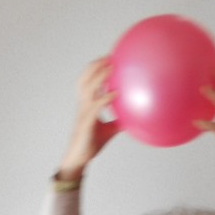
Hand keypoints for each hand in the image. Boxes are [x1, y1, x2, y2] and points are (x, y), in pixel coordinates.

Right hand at [57, 58, 119, 180]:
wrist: (79, 158)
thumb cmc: (92, 144)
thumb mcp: (109, 131)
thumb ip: (118, 121)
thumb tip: (134, 118)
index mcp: (86, 104)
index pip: (88, 81)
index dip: (95, 68)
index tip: (108, 59)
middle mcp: (83, 105)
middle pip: (85, 78)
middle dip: (96, 66)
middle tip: (110, 56)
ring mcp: (84, 112)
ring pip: (88, 88)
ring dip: (99, 76)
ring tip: (111, 68)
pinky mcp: (87, 122)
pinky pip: (96, 106)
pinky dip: (105, 98)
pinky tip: (116, 93)